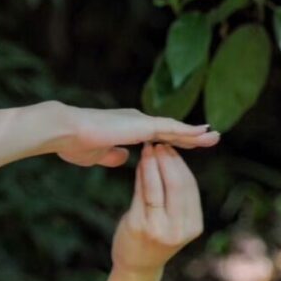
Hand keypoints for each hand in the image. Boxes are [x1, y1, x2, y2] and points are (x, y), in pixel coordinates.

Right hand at [52, 104, 219, 167]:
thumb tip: (124, 158)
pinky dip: (188, 131)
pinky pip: (172, 128)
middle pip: (170, 131)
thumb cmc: (74, 143)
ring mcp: (141, 122)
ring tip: (214, 136)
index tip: (186, 147)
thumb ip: (112, 155)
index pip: (156, 137)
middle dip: (190, 136)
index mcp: (127, 129)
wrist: (66, 132)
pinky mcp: (142, 125)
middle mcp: (137, 122)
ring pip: (175, 129)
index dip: (172, 143)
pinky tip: (204, 133)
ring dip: (195, 134)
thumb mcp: (97, 154)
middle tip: (210, 137)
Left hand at [111, 142, 207, 274]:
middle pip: (177, 184)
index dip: (182, 164)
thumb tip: (173, 156)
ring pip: (158, 186)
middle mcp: (179, 229)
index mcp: (194, 226)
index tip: (173, 146)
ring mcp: (159, 229)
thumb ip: (177, 195)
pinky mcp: (139, 226)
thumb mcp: (175, 220)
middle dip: (168, 160)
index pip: (190, 187)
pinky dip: (142, 175)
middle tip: (160, 143)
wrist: (137, 266)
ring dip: (153, 163)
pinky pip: (142, 193)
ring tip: (149, 148)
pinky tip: (139, 163)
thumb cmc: (156, 236)